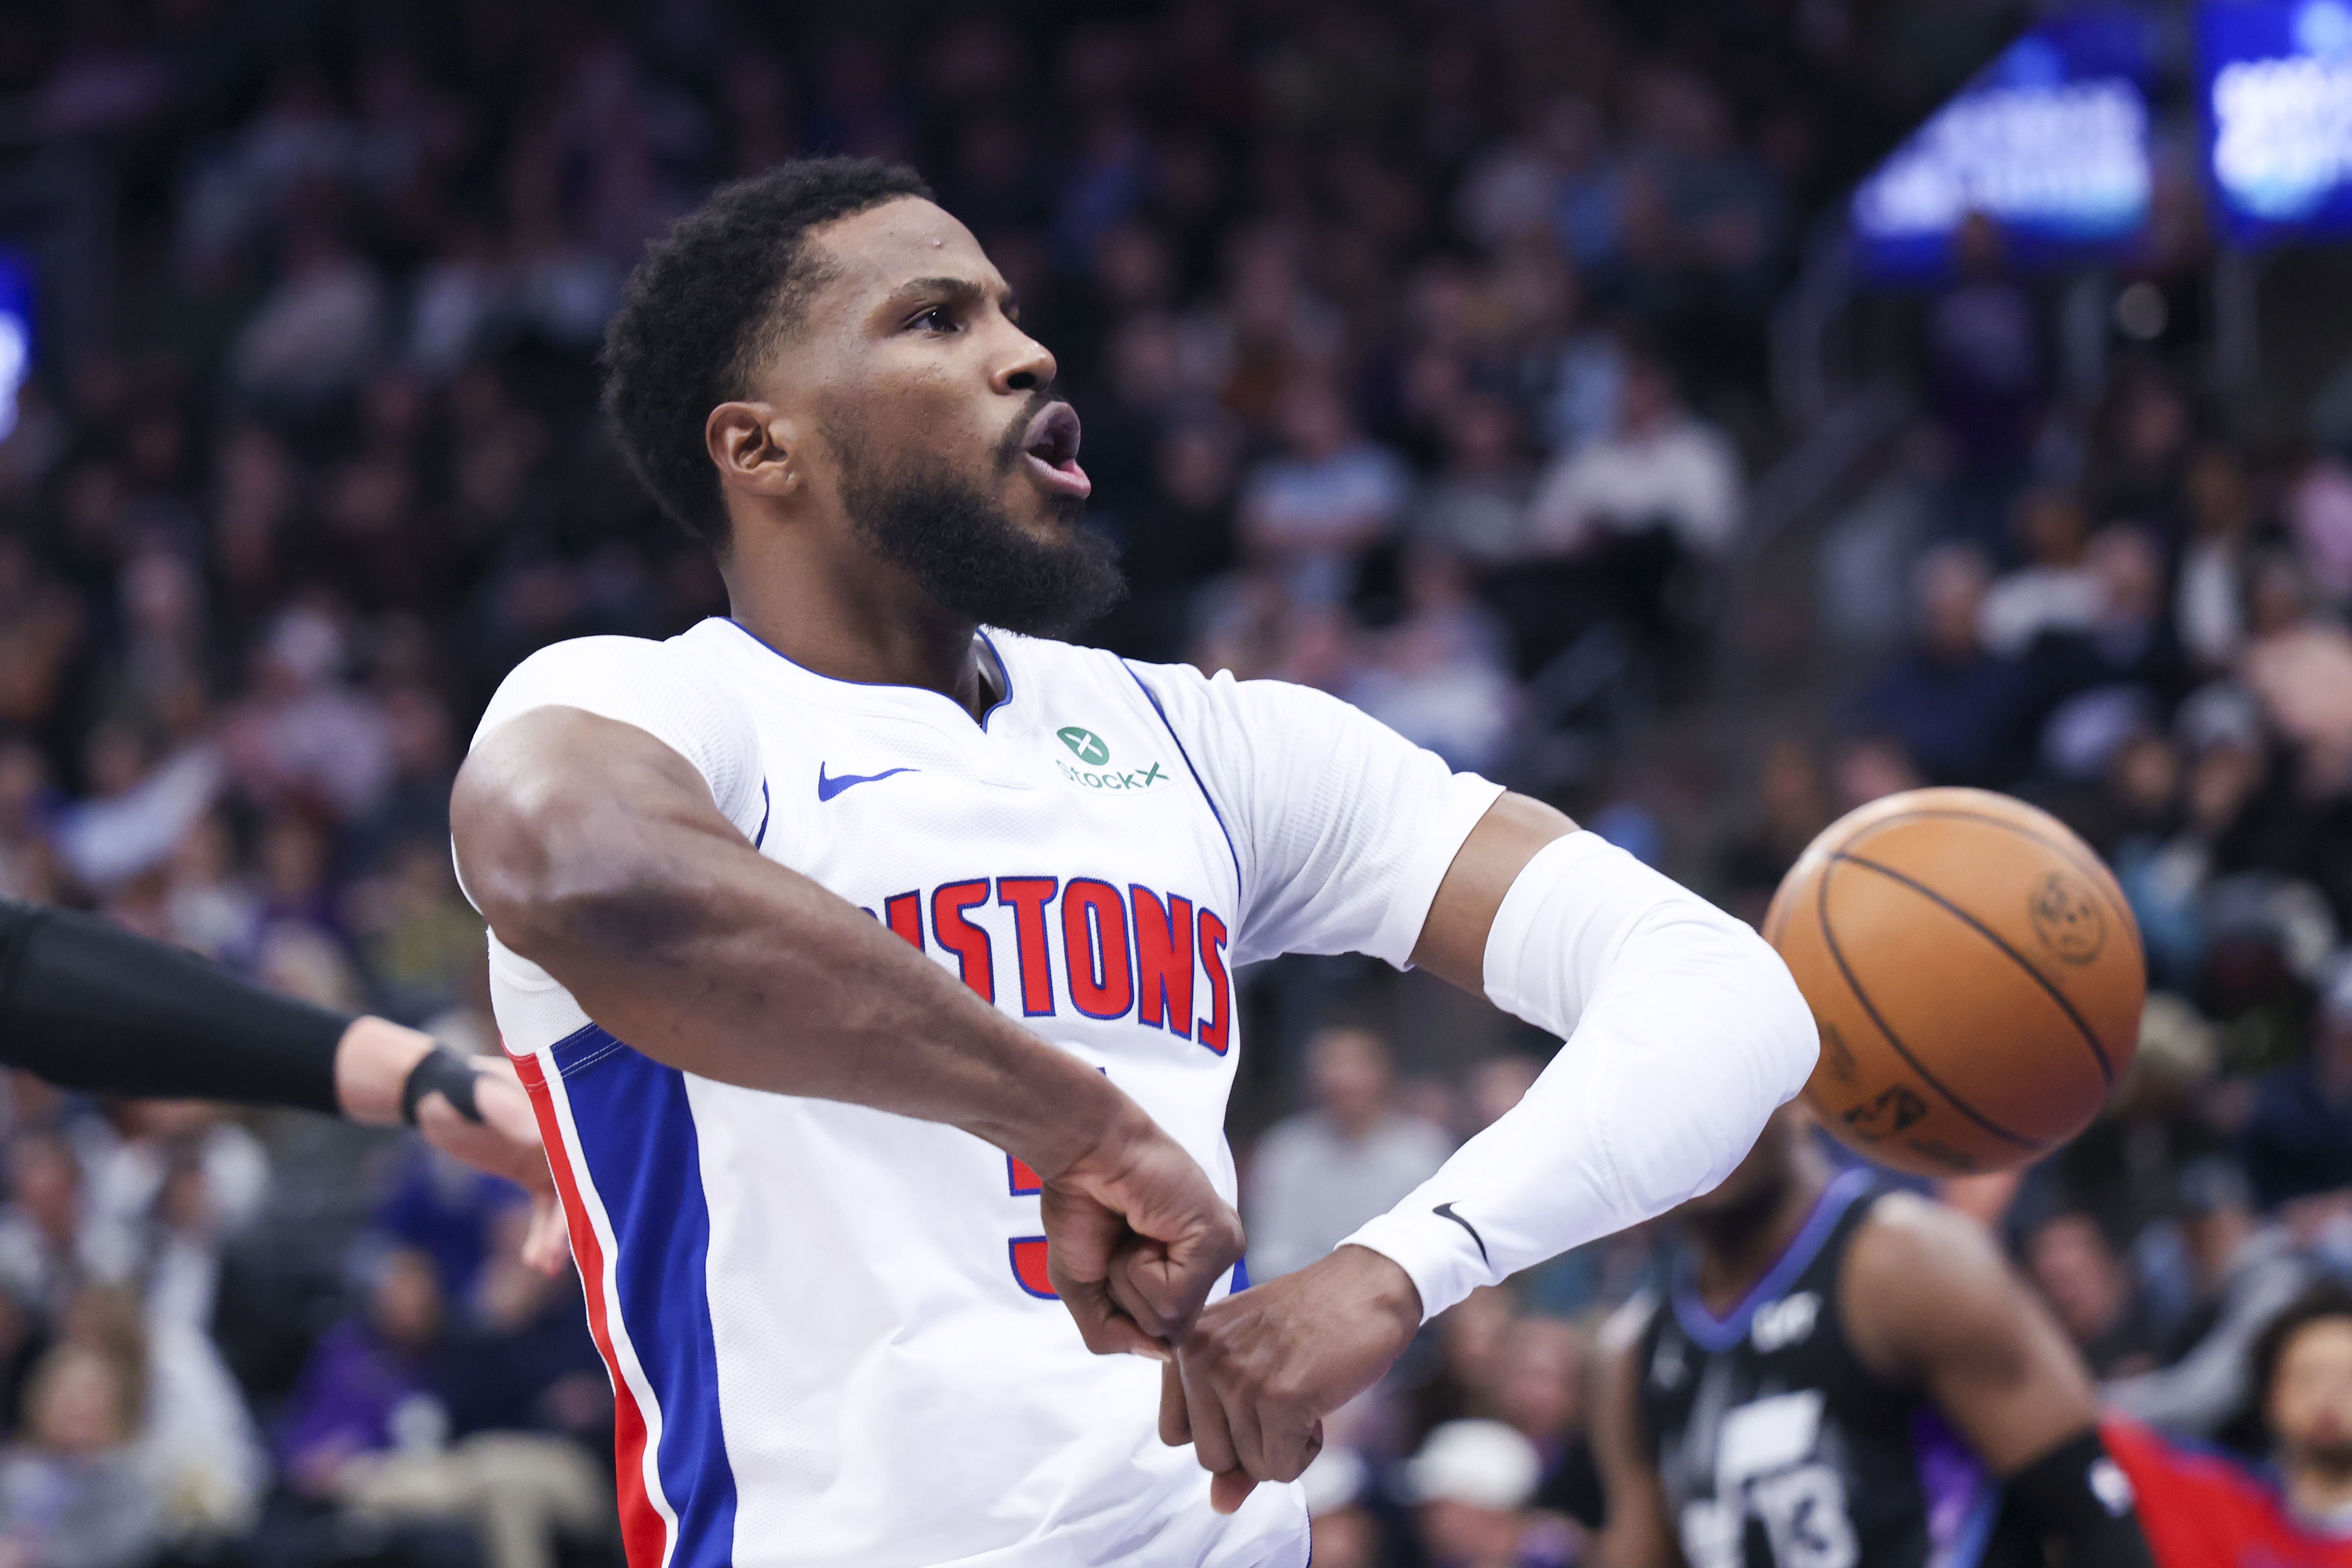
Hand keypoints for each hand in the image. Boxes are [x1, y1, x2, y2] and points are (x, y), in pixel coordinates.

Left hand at [415, 1056, 568, 1274]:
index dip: (591, 1173)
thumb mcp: (472, 1095)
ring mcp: (552, 1153)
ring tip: (543, 1265)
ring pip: (567, 1198)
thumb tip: (538, 1139)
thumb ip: (502, 1110)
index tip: (587, 1208)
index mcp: (562, 1103)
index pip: (589, 1138)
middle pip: (584, 1176)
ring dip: (559, 1233)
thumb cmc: (453, 1088)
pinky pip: (547, 1209)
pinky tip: (536, 1262)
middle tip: (556, 1251)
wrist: (434, 1096)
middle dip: (573, 1216)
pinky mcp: (535, 1173)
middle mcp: (565, 1130)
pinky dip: (544, 1234)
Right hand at [1036, 1102, 1243, 1359]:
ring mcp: (1221, 1251)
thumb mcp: (1085, 1289)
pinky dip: (1139, 1267)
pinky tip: (1145, 1226)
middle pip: (1166, 1332)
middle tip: (1122, 1240)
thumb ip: (1113, 1334)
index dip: (1125, 1305)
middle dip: (1125, 1294)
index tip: (1115, 1252)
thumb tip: (1161, 1354)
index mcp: (1188, 1269)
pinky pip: (1170, 1299)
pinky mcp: (1219, 1241)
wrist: (1082, 1152)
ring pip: (1167, 1320)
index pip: (1163, 1331)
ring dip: (1129, 1278)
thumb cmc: (1083, 1205)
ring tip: (1133, 1230)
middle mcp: (1213, 1261)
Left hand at [1167, 1244, 1421, 1513]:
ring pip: (1249, 1467)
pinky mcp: (1280, 1398)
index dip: (1220, 1428)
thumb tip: (1220, 1506)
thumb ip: (1230, 1438)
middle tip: (1283, 1393)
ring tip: (1302, 1392)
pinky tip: (1318, 1403)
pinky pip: (1281, 1469)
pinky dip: (1307, 1450)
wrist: (1367, 1287)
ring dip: (1284, 1445)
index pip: (1174, 1433)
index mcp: (1184, 1343)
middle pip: (1210, 1457)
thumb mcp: (1252, 1371)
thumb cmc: (1309, 1326)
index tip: (1251, 1392)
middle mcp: (1200, 1357)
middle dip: (1252, 1442)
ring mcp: (1238, 1377)